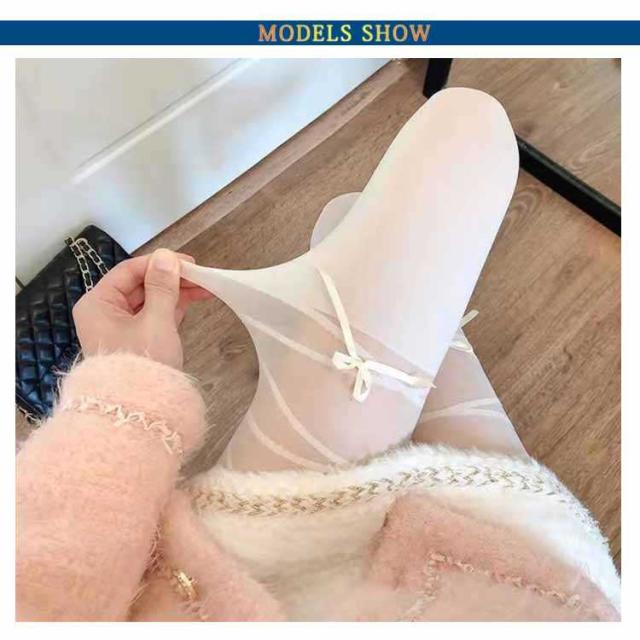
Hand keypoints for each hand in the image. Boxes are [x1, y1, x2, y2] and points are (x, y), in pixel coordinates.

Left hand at [73, 249, 211, 369]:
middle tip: (202, 276)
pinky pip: (153, 316)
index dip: (160, 264)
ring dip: (175, 293)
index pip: (130, 271)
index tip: (190, 262)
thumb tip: (167, 256)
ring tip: (205, 288)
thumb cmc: (142, 364)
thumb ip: (163, 287)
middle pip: (140, 285)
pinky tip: (193, 301)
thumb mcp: (156, 322)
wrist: (138, 412)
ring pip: (149, 300)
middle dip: (171, 279)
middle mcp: (104, 313)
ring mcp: (119, 328)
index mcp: (98, 304)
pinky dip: (172, 309)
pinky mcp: (134, 342)